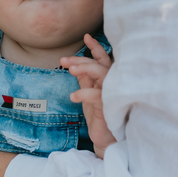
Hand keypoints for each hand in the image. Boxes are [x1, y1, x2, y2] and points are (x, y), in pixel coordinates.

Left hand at [62, 34, 115, 158]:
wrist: (105, 140)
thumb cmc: (99, 117)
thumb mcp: (88, 95)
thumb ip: (85, 80)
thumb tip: (75, 66)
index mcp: (108, 80)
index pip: (103, 59)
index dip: (96, 47)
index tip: (86, 36)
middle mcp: (113, 84)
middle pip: (100, 64)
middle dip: (82, 60)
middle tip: (64, 60)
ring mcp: (113, 95)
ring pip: (102, 74)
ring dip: (85, 69)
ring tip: (70, 70)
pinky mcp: (110, 107)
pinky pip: (98, 95)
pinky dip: (84, 93)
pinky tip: (73, 96)